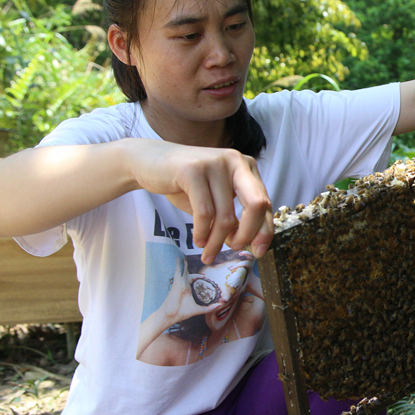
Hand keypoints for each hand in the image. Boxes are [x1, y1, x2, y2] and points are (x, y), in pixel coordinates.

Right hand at [129, 140, 273, 263]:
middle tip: (236, 249)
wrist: (149, 162)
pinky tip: (199, 240)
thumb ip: (232, 218)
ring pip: (225, 215)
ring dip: (217, 241)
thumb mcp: (214, 201)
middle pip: (257, 204)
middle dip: (249, 233)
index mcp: (247, 167)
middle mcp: (235, 161)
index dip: (265, 230)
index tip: (259, 252)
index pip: (265, 202)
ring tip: (209, 253)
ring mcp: (215, 163)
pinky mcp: (193, 170)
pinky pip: (204, 212)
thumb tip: (244, 244)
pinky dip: (202, 232)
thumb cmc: (186, 184)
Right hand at [159, 254, 220, 322]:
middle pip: (189, 275)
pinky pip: (177, 271)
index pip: (193, 280)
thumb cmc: (182, 312)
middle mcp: (184, 285)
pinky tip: (178, 258)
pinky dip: (177, 264)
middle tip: (202, 274)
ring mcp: (180, 283)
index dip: (199, 277)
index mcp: (188, 290)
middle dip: (195, 273)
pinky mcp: (177, 282)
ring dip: (184, 265)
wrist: (172, 315)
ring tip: (184, 258)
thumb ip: (209, 308)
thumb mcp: (199, 309)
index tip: (205, 277)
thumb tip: (220, 305)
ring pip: (183, 271)